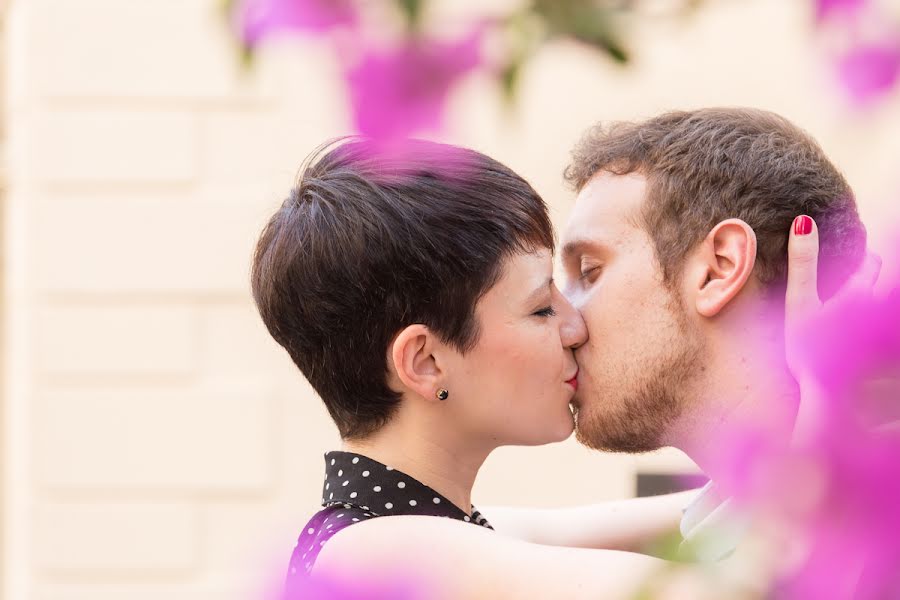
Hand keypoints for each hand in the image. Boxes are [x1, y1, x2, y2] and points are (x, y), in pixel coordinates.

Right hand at [784, 214, 882, 439]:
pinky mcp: (871, 357)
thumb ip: (802, 262)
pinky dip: (868, 329)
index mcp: (858, 294)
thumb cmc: (810, 351)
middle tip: (856, 274)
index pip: (870, 265)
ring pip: (880, 309)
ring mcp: (875, 336)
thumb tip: (804, 222)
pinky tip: (855, 338)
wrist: (825, 398)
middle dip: (870, 278)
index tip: (856, 254)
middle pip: (879, 286)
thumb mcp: (800, 302)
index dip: (864, 258)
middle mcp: (873, 311)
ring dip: (871, 303)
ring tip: (855, 308)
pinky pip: (873, 335)